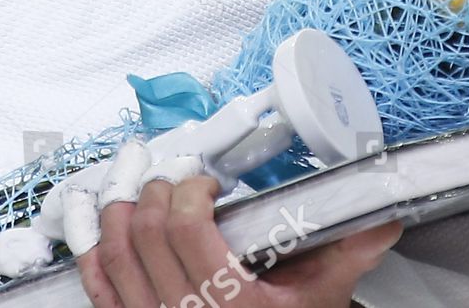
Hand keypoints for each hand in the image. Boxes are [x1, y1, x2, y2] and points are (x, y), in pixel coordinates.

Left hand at [71, 144, 401, 307]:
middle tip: (174, 174)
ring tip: (131, 175)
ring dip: (115, 204)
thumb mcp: (322, 299)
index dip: (188, 190)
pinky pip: (96, 286)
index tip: (206, 180)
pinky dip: (88, 245)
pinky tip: (90, 212)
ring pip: (112, 252)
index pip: (186, 229)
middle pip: (145, 232)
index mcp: (232, 307)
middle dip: (155, 188)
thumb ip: (349, 253)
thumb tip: (381, 215)